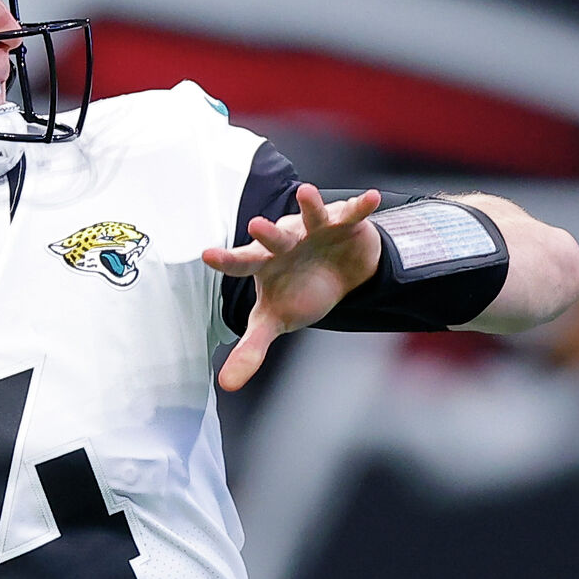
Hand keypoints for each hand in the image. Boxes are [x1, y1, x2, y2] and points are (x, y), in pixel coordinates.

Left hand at [202, 185, 382, 391]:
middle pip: (275, 239)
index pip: (241, 262)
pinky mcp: (344, 223)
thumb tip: (226, 384)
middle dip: (268, 233)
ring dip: (309, 206)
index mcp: (264, 263)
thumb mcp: (274, 320)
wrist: (338, 273)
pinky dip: (362, 206)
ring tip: (306, 193)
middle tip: (256, 226)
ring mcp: (314, 229)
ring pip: (310, 216)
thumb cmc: (297, 291)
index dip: (226, 260)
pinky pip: (352, 213)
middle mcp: (285, 241)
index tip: (207, 255)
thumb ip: (251, 348)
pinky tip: (372, 199)